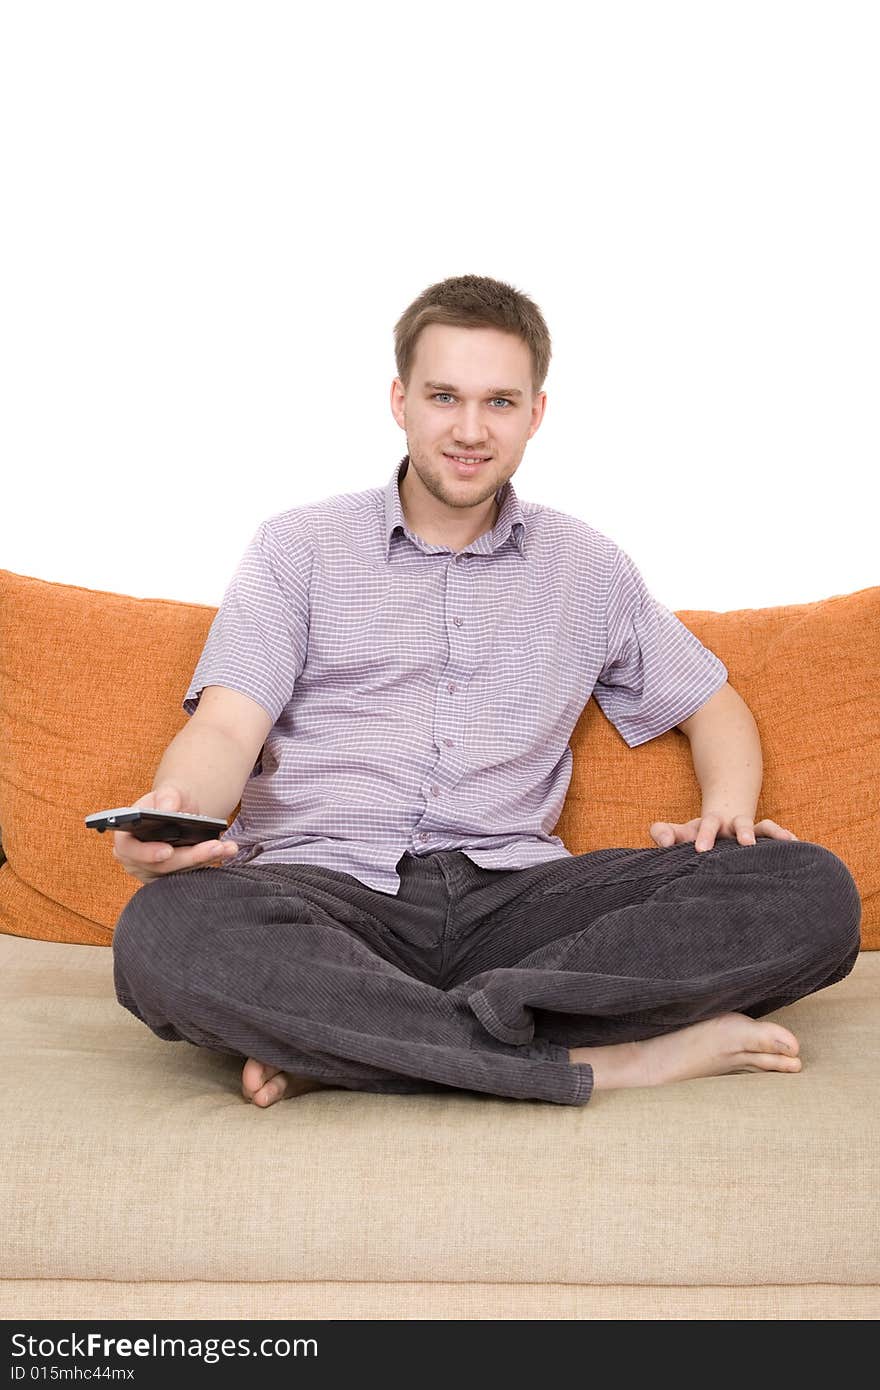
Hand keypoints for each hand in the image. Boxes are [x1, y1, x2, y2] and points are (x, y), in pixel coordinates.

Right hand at [111, 785, 237, 884]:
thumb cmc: (168, 802)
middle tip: (215, 846)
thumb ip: (166, 797)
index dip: (148, 853)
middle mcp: (136, 861)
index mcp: (125, 839)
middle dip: (191, 856)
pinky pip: (191, 874)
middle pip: (162, 866)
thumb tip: (168, 808)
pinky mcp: (173, 878)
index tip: (168, 850)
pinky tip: (227, 851)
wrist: (179, 813)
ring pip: (180, 873)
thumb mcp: (167, 793)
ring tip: (228, 847)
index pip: (130, 851)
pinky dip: (210, 861)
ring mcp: (154, 873)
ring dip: (206, 860)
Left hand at [649, 814, 798, 852]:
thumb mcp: (677, 832)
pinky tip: (796, 843)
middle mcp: (732, 825)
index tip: (699, 849)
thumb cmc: (693, 835)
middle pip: (739, 823)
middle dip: (743, 831)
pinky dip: (785, 837)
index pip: (706, 825)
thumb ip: (663, 833)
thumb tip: (663, 841)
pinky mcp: (762, 839)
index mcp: (710, 824)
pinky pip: (776, 835)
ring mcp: (748, 830)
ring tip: (785, 839)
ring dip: (771, 832)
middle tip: (745, 842)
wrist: (717, 824)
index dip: (704, 834)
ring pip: (762, 826)